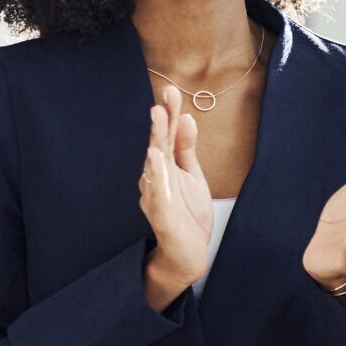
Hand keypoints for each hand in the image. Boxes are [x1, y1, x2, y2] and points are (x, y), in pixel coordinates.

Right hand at [140, 85, 214, 308]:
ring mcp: (156, 197)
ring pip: (154, 167)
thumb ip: (186, 149)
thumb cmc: (187, 214)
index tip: (171, 91)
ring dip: (155, 142)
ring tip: (157, 120)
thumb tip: (186, 118)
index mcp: (165, 167)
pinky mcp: (161, 216)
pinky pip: (158, 195)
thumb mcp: (192, 176)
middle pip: (158, 145)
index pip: (166, 136)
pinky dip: (157, 177)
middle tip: (162, 99)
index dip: (169, 114)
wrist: (188, 254)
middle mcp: (156, 179)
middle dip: (160, 122)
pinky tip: (156, 160)